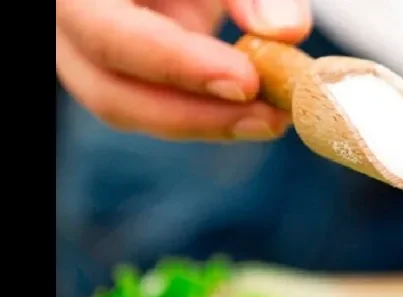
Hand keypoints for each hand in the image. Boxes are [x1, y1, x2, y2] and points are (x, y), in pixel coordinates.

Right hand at [56, 0, 311, 140]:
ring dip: (206, 121)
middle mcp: (69, 21)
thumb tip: (285, 30)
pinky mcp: (114, 70)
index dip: (178, 64)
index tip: (246, 83)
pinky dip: (204, 111)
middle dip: (196, 115)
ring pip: (130, 108)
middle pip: (110, 92)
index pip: (110, 34)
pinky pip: (150, 104)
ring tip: (272, 116)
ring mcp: (82, 52)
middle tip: (270, 118)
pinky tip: (256, 109)